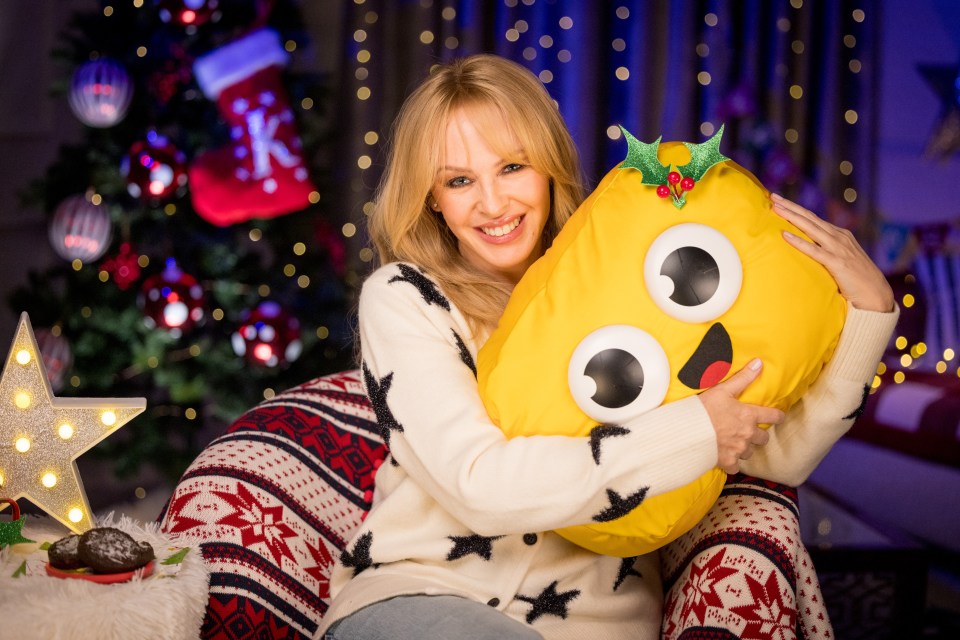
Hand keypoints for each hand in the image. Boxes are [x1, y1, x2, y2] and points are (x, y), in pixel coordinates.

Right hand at [699, 359, 781, 474]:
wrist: (687, 430)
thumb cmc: (704, 408)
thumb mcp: (723, 390)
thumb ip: (743, 378)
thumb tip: (760, 362)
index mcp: (748, 415)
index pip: (773, 416)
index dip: (778, 416)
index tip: (778, 417)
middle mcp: (747, 434)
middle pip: (763, 438)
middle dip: (758, 435)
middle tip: (748, 431)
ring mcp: (738, 449)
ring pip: (750, 452)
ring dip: (745, 448)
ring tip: (734, 443)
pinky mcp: (727, 462)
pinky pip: (736, 467)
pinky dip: (733, 463)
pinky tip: (725, 457)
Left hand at [771, 193, 894, 311]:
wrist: (876, 294)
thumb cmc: (856, 279)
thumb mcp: (842, 259)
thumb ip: (827, 251)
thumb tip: (808, 248)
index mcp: (840, 235)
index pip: (813, 218)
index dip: (796, 208)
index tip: (779, 200)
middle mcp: (839, 237)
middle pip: (810, 218)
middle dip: (790, 206)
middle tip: (773, 196)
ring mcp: (839, 249)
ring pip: (811, 228)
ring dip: (792, 217)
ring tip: (775, 208)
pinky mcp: (837, 263)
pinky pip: (814, 250)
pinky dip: (799, 242)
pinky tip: (785, 235)